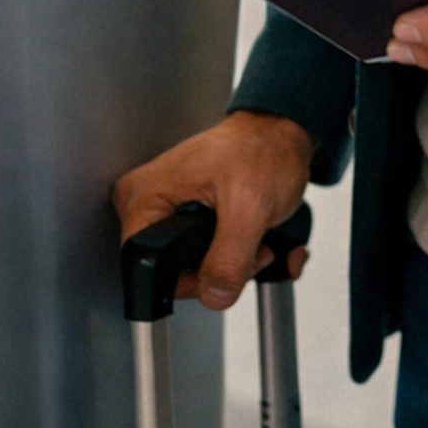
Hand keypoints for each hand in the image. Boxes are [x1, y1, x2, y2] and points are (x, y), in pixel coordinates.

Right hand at [112, 110, 314, 310]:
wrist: (281, 134)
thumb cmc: (262, 148)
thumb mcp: (249, 206)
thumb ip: (229, 258)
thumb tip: (213, 293)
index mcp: (145, 195)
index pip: (147, 269)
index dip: (189, 281)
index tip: (222, 267)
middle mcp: (149, 202)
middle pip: (174, 274)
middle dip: (220, 271)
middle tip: (249, 246)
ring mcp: (168, 210)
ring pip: (196, 271)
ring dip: (236, 266)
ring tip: (257, 238)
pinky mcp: (188, 219)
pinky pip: (209, 258)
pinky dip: (241, 258)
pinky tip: (259, 240)